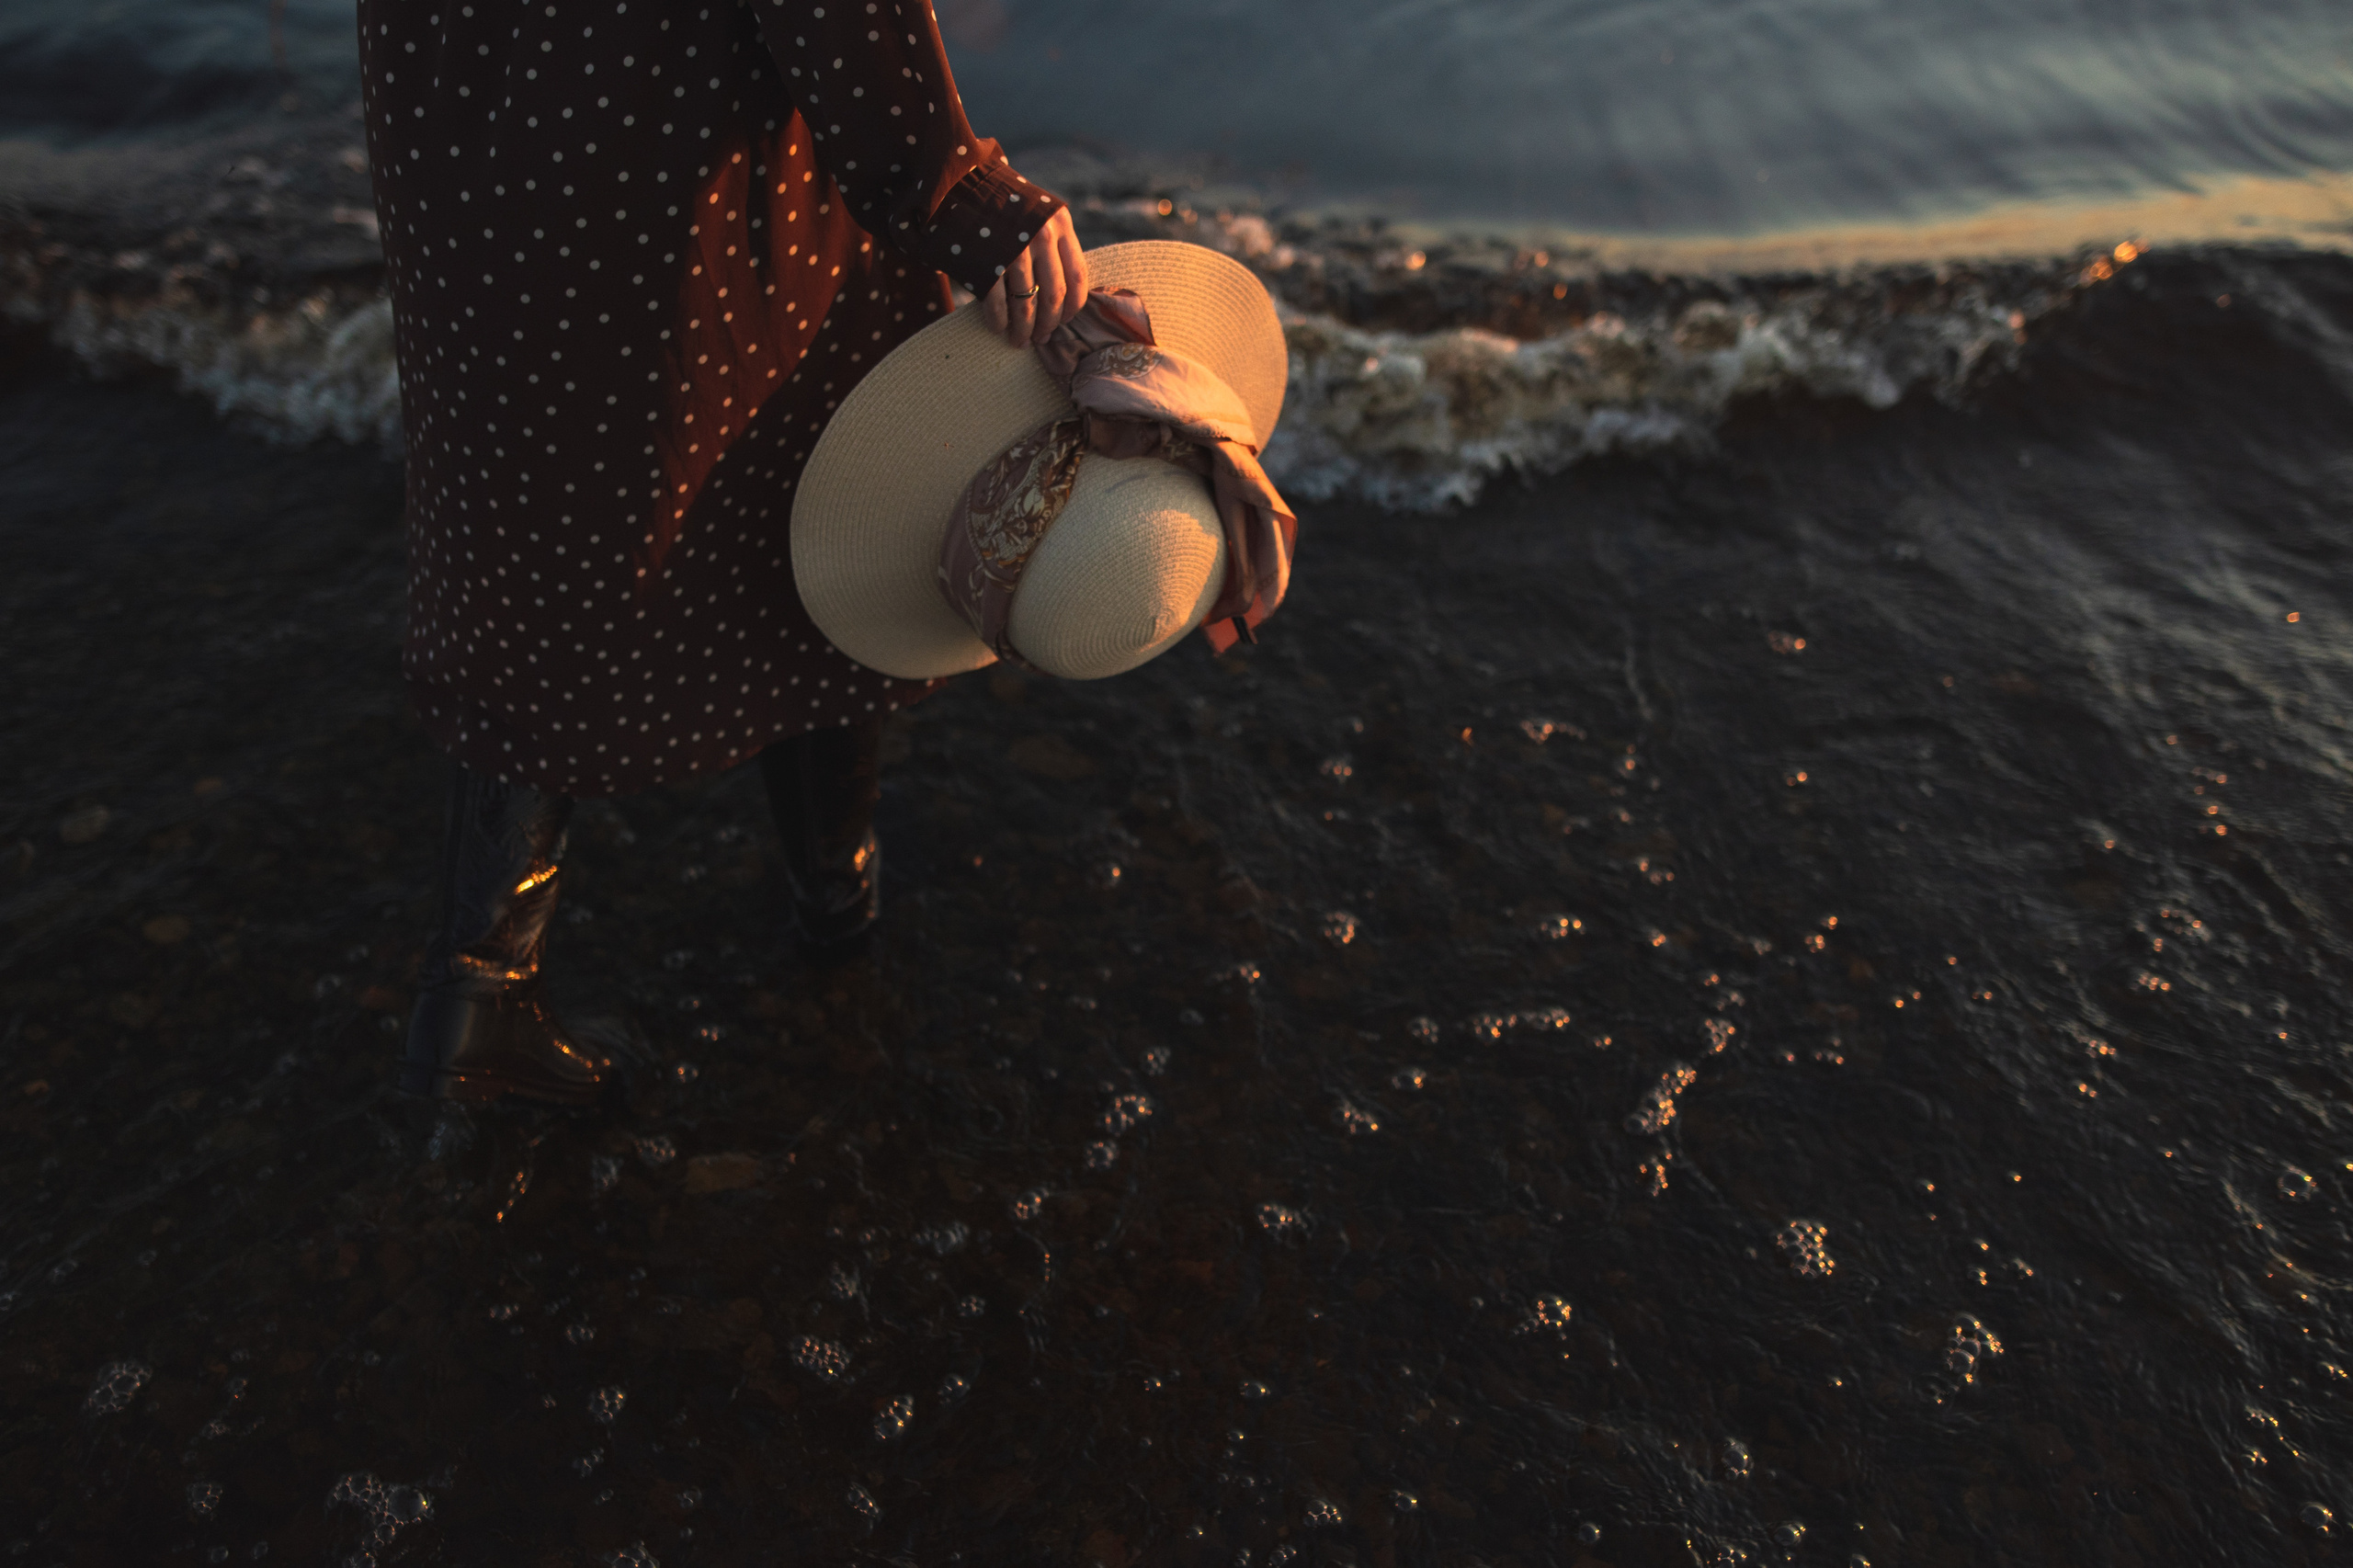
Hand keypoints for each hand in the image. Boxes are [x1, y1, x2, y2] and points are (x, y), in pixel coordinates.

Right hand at [980, 206, 1087, 348]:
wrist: (962, 183)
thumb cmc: (1004, 206)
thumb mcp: (1039, 214)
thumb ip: (1055, 245)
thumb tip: (1063, 297)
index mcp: (1060, 225)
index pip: (1078, 277)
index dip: (1073, 307)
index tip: (1065, 321)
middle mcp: (1041, 236)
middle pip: (1054, 296)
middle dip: (1048, 324)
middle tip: (1041, 338)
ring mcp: (1014, 249)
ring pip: (1027, 304)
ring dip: (1024, 330)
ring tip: (1020, 341)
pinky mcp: (987, 261)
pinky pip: (998, 303)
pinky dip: (998, 321)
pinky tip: (998, 328)